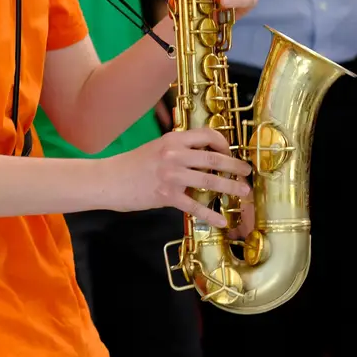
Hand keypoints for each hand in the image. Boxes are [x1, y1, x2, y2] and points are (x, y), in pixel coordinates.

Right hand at [107, 117, 250, 225]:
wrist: (109, 180)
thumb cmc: (131, 165)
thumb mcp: (155, 148)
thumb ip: (177, 150)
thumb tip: (201, 157)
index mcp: (172, 140)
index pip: (206, 135)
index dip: (224, 143)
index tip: (230, 152)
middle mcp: (174, 155)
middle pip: (213, 158)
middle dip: (235, 166)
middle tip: (247, 172)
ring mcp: (171, 175)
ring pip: (209, 181)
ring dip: (230, 187)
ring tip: (244, 192)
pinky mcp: (167, 195)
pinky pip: (195, 206)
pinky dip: (210, 215)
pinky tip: (221, 220)